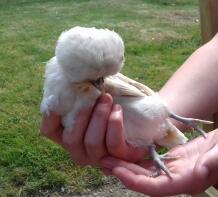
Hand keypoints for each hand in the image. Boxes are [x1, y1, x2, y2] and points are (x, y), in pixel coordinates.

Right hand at [40, 93, 145, 166]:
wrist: (135, 113)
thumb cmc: (107, 101)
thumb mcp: (89, 95)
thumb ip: (74, 94)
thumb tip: (64, 84)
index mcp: (67, 136)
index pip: (48, 130)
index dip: (52, 113)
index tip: (66, 93)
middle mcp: (79, 150)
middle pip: (71, 139)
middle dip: (83, 113)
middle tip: (95, 94)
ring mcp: (97, 157)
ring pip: (92, 142)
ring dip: (100, 116)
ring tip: (108, 99)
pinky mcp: (118, 157)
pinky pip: (113, 144)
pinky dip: (114, 124)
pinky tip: (118, 110)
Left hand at [101, 130, 217, 195]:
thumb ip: (213, 163)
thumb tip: (201, 170)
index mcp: (187, 181)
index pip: (156, 187)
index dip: (135, 181)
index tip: (117, 171)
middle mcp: (175, 179)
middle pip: (144, 179)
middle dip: (123, 172)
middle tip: (104, 161)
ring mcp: (172, 170)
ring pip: (144, 171)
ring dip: (126, 165)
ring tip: (108, 157)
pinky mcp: (171, 161)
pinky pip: (149, 162)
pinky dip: (136, 158)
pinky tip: (124, 152)